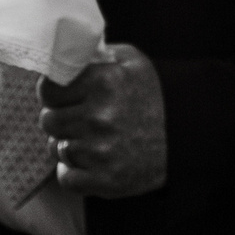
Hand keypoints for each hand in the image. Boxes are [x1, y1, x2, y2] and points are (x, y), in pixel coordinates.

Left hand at [39, 44, 166, 197]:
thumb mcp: (130, 62)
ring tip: (91, 141)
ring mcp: (102, 151)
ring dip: (69, 146)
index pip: (48, 90)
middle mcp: (99, 116)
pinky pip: (66, 178)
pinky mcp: (106, 180)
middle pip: (49, 121)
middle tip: (79, 120)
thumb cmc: (154, 95)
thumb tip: (61, 54)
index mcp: (104, 82)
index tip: (61, 98)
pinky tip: (90, 163)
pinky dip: (73, 173)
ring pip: (57, 149)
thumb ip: (94, 55)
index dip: (52, 94)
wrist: (187, 135)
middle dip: (60, 120)